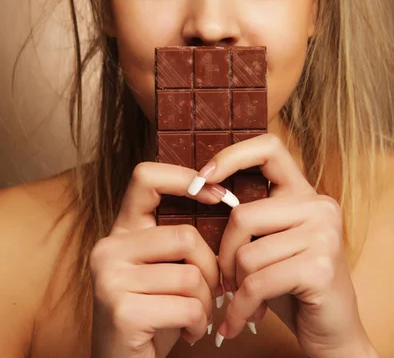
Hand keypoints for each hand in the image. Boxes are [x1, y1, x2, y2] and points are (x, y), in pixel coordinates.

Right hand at [89, 162, 225, 357]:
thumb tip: (225, 199)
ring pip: (191, 275)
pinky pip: (188, 306)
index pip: (146, 177)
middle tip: (211, 291)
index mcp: (120, 231)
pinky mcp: (123, 312)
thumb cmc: (153, 313)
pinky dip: (199, 323)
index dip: (185, 177)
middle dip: (211, 268)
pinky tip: (189, 332)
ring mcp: (111, 279)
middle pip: (185, 236)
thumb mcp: (161, 268)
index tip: (220, 196)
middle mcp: (108, 249)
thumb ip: (177, 239)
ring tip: (195, 315)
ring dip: (206, 302)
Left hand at [188, 133, 374, 357]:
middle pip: (242, 216)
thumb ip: (251, 219)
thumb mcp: (270, 243)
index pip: (268, 148)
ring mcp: (323, 234)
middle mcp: (319, 206)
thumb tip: (199, 191)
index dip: (232, 156)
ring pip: (247, 254)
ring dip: (236, 286)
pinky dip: (242, 307)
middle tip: (227, 281)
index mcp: (303, 193)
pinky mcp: (319, 267)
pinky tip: (243, 319)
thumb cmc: (291, 285)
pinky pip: (257, 283)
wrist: (333, 333)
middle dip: (225, 255)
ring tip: (244, 301)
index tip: (203, 178)